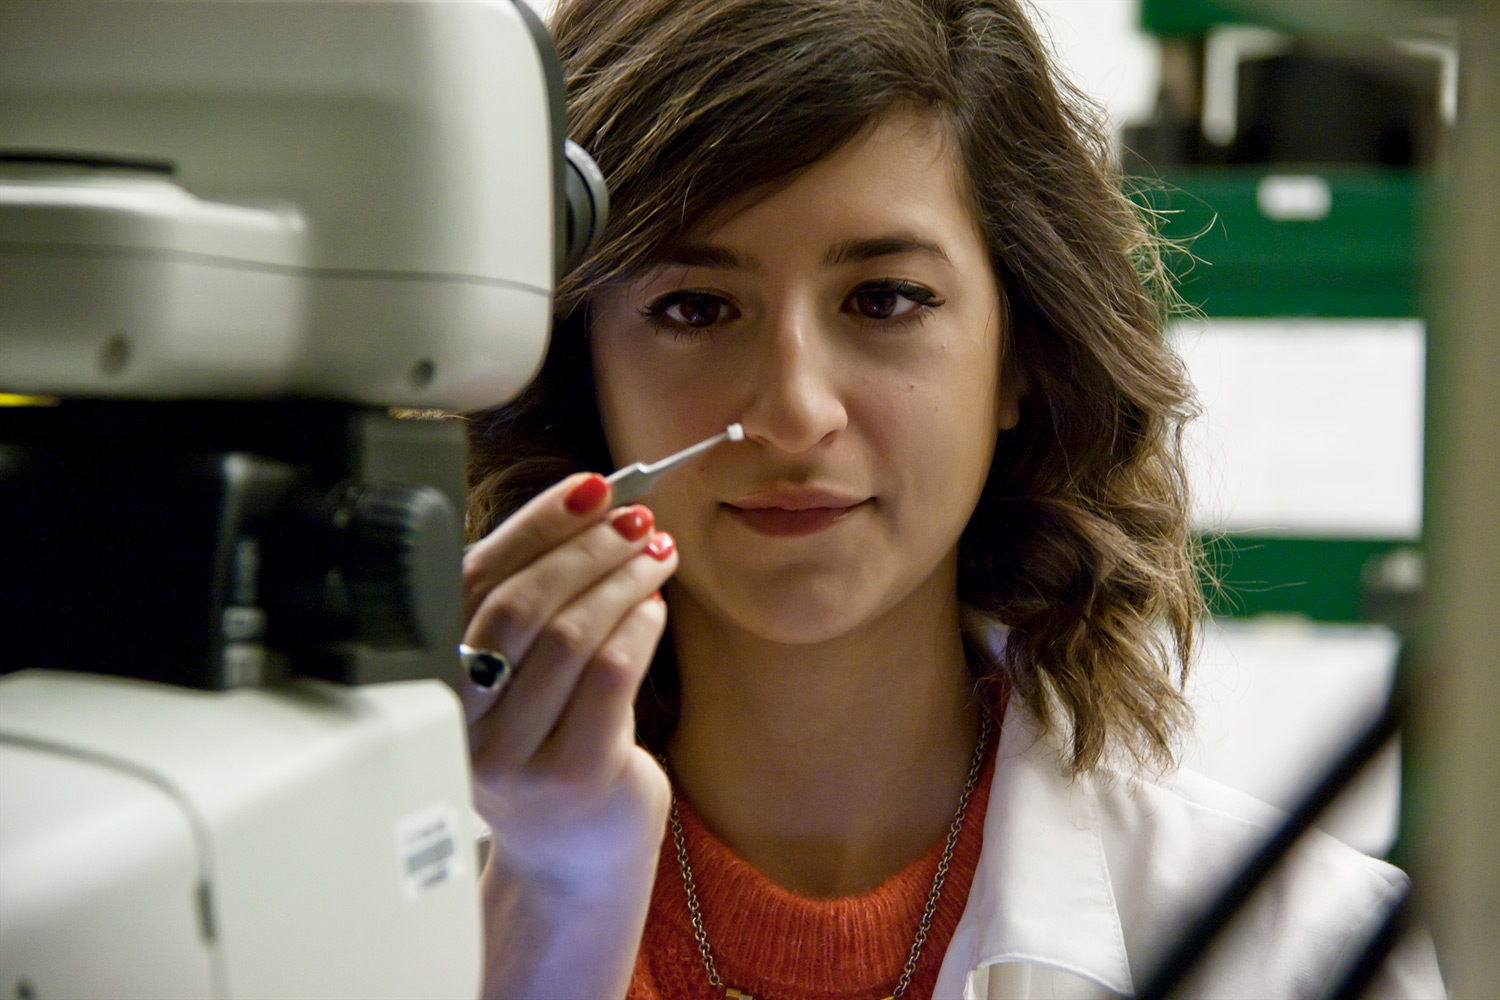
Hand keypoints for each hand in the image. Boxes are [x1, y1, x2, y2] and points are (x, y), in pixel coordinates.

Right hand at [462, 472, 675, 893]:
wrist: (574, 855)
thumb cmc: (549, 745)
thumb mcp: (520, 675)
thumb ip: (532, 602)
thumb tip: (591, 506)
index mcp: (436, 678)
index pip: (472, 580)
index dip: (535, 525)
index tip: (590, 488)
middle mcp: (463, 721)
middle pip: (520, 605)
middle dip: (586, 549)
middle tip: (636, 518)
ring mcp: (516, 755)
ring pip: (571, 635)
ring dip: (622, 579)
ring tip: (656, 553)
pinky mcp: (574, 775)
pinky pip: (611, 674)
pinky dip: (639, 625)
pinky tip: (654, 607)